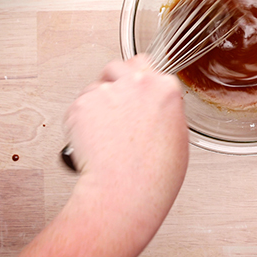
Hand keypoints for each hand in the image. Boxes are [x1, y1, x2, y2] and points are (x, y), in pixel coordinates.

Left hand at [17, 55, 188, 256]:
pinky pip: (78, 107)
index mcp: (164, 88)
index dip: (136, 81)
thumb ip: (164, 110)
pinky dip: (80, 122)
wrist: (126, 191)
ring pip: (95, 88)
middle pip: (117, 68)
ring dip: (96, 105)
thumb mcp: (178, 135)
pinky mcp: (82, 105)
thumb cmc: (154, 175)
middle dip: (113, 83)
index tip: (132, 92)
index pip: (145, 65)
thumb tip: (155, 107)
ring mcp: (108, 92)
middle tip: (112, 109)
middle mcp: (136, 83)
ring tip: (103, 135)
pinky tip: (92, 142)